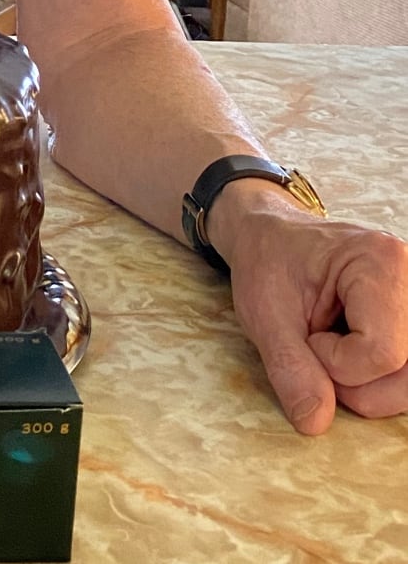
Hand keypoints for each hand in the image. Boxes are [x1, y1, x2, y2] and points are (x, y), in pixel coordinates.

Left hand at [229, 209, 407, 432]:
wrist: (273, 238)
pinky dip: (377, 379)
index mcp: (382, 262)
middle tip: (318, 346)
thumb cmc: (270, 263)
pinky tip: (354, 350)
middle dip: (355, 383)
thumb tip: (315, 422)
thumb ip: (290, 368)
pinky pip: (407, 377)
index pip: (382, 353)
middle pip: (407, 376)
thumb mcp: (265, 313)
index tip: (306, 333)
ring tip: (336, 346)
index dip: (335, 363)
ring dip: (367, 385)